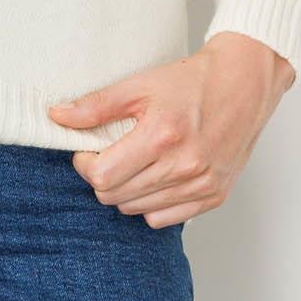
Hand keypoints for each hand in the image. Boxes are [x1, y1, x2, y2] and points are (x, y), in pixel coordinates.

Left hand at [46, 33, 295, 226]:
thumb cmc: (191, 82)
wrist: (243, 84)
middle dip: (103, 176)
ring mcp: (201, 185)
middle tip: (109, 153)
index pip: (103, 176)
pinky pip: (165, 218)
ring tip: (134, 162)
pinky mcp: (214, 196)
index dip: (86, 164)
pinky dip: (151, 203)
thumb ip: (95, 105)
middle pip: (116, 197)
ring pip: (137, 210)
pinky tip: (155, 176)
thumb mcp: (139, 84)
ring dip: (126, 190)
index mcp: (161, 137)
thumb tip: (57, 117)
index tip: (88, 149)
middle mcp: (184, 167)